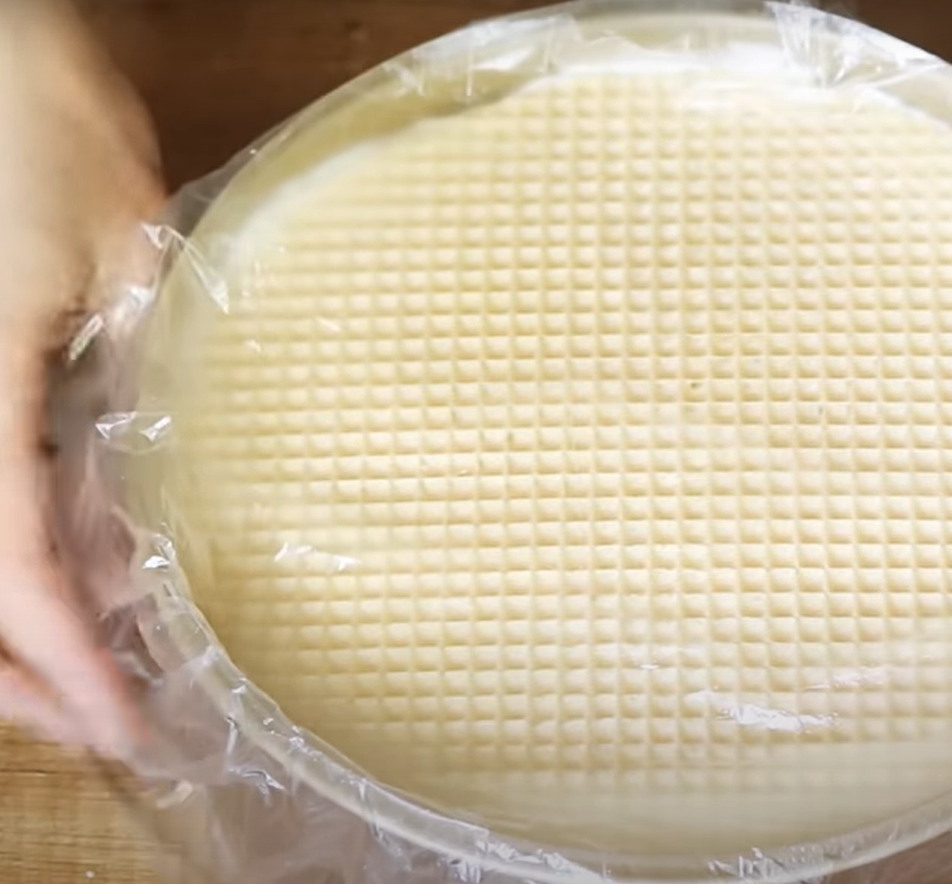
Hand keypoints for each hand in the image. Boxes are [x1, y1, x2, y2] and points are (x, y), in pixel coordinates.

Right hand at [0, 1, 161, 750]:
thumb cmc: (33, 118)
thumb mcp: (121, 248)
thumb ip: (130, 359)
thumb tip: (153, 464)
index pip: (4, 567)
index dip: (59, 662)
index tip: (122, 726)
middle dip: (14, 678)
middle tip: (100, 727)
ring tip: (71, 680)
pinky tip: (53, 575)